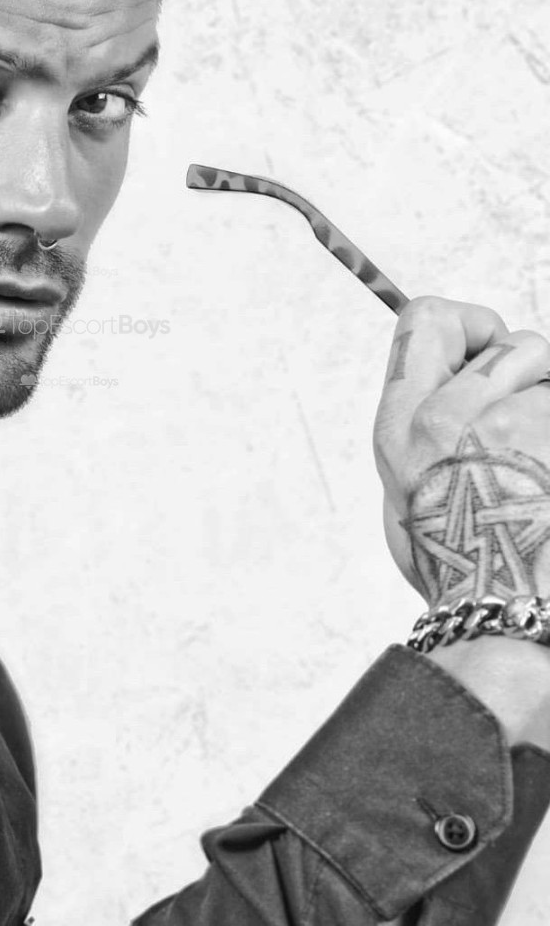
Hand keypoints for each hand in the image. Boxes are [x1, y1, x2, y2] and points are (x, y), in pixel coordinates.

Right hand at [373, 296, 549, 608]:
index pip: (426, 319)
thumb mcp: (402, 497)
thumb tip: (445, 391)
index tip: (485, 355)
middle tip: (533, 425)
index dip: (467, 328)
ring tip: (542, 464)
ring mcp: (516, 427)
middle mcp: (451, 416)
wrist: (504, 616)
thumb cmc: (459, 569)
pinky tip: (549, 477)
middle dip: (533, 371)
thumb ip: (417, 433)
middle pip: (511, 341)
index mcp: (402, 423)